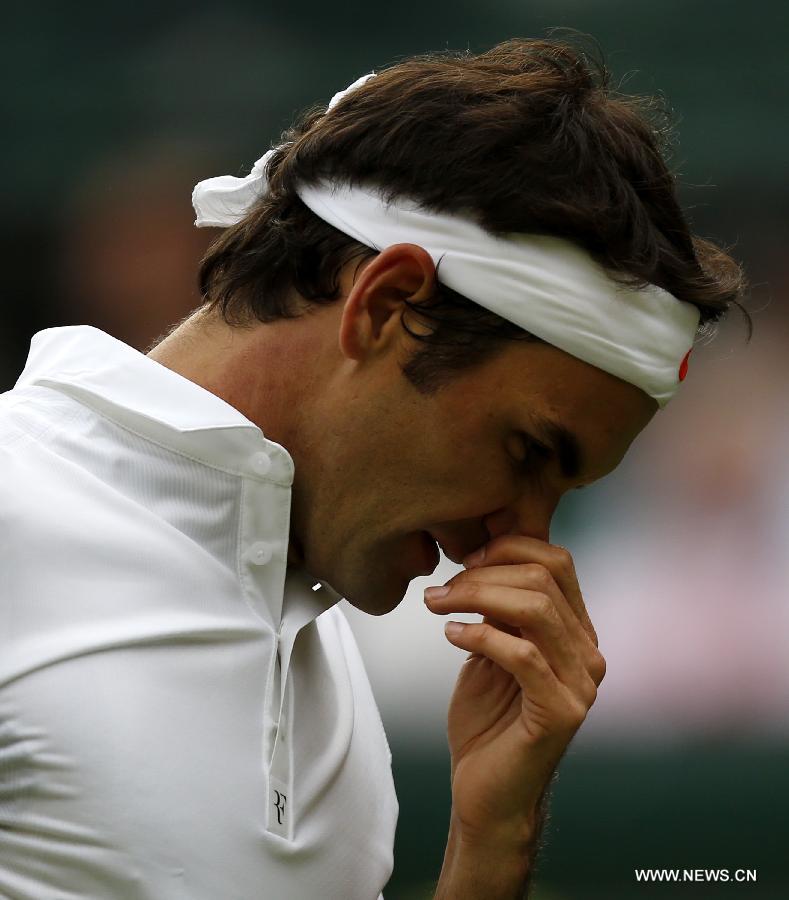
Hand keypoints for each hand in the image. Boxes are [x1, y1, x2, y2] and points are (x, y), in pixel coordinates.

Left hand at [424, 535, 605, 848]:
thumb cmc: (488, 720)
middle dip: (483, 574)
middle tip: (440, 590)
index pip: (558, 561)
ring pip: (535, 609)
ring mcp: (580, 683)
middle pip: (543, 579)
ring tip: (438, 605)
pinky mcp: (561, 712)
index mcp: (576, 631)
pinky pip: (522, 654)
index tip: (464, 561)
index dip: (509, 548)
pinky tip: (450, 635)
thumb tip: (482, 560)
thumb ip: (498, 609)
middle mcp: (588, 653)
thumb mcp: (492, 649)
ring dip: (476, 597)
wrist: (486, 791)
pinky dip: (479, 634)